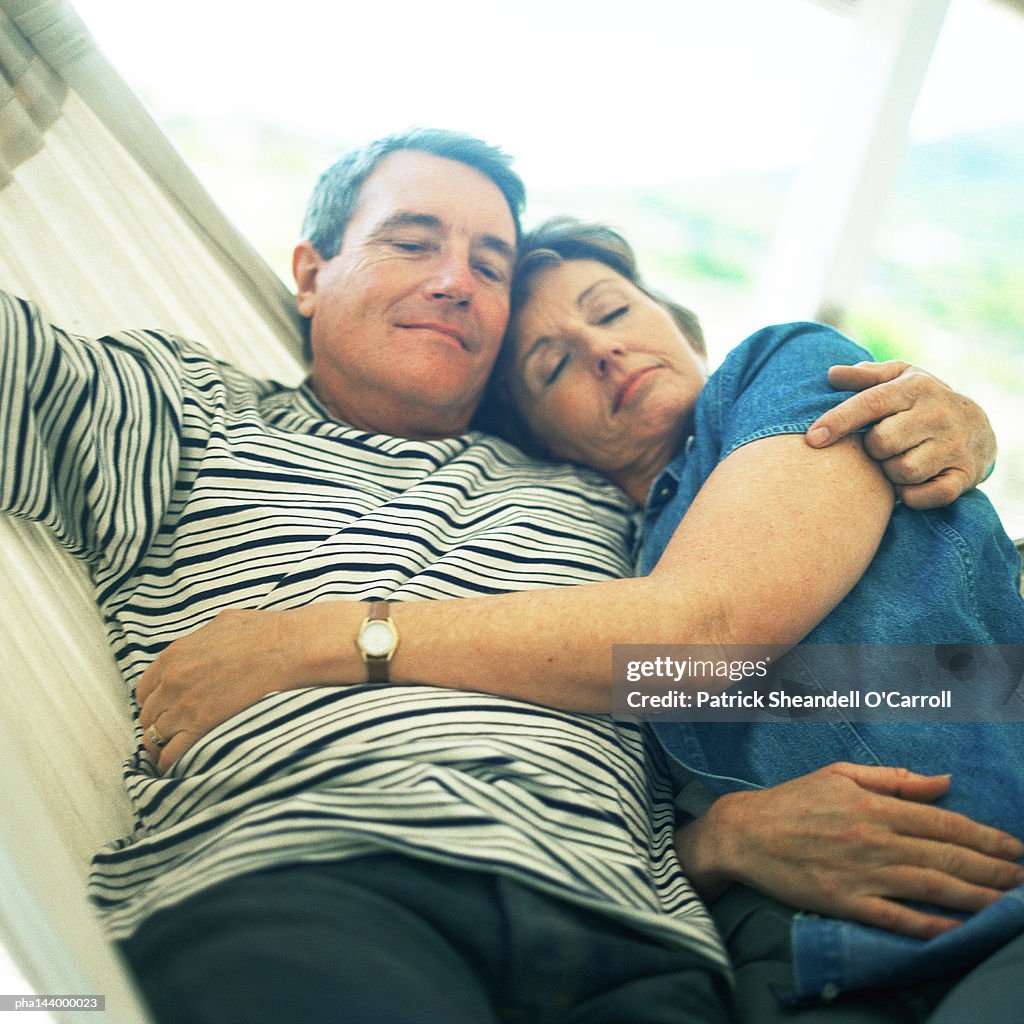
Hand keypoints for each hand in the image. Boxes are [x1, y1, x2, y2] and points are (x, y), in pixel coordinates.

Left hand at [137, 608, 306, 772]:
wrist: (290, 648)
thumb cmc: (266, 633)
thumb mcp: (223, 623)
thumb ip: (200, 640)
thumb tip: (199, 647)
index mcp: (174, 655)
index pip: (145, 690)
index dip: (156, 701)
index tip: (166, 709)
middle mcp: (172, 681)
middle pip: (148, 714)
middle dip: (159, 723)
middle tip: (173, 731)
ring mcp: (185, 705)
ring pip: (155, 736)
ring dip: (164, 743)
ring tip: (174, 751)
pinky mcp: (202, 725)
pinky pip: (171, 754)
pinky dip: (168, 763)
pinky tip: (173, 767)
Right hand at [675, 762, 1023, 939]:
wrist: (744, 832)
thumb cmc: (792, 800)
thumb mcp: (839, 774)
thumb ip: (893, 779)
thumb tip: (943, 781)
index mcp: (873, 805)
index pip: (942, 822)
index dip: (984, 836)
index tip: (1014, 846)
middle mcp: (873, 839)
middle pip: (946, 856)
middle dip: (993, 869)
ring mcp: (860, 872)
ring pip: (931, 887)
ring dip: (977, 896)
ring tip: (1009, 903)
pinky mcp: (845, 901)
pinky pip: (896, 917)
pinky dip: (930, 924)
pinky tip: (958, 928)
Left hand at [805, 361, 995, 509]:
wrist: (980, 428)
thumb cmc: (922, 402)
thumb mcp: (899, 379)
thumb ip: (866, 377)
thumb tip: (832, 374)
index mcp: (916, 388)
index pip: (871, 403)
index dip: (839, 421)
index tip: (812, 438)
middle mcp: (938, 414)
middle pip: (882, 442)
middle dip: (872, 449)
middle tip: (881, 446)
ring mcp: (954, 445)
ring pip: (902, 471)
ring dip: (891, 473)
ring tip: (898, 460)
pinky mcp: (965, 475)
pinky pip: (924, 495)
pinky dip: (910, 496)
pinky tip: (911, 483)